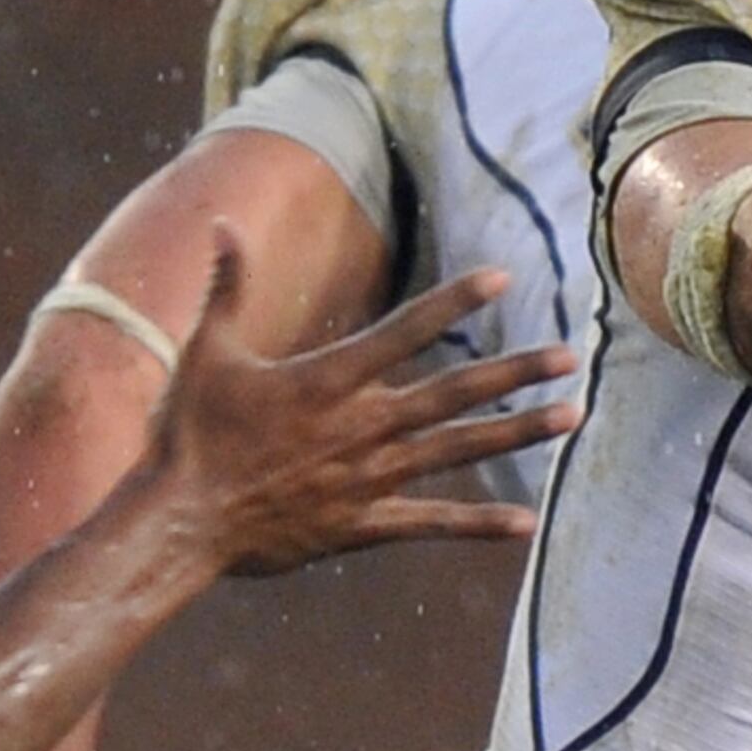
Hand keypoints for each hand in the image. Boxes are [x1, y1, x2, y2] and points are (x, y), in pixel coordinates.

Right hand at [148, 238, 579, 576]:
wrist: (181, 521)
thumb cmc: (189, 435)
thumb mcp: (206, 351)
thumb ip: (225, 287)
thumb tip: (219, 225)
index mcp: (328, 380)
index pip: (405, 330)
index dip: (455, 303)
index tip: (502, 279)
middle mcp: (361, 426)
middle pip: (454, 393)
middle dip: (516, 372)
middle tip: (569, 357)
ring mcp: (368, 478)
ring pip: (458, 451)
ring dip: (517, 432)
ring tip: (570, 417)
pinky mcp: (363, 524)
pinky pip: (431, 522)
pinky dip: (478, 524)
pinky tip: (525, 524)